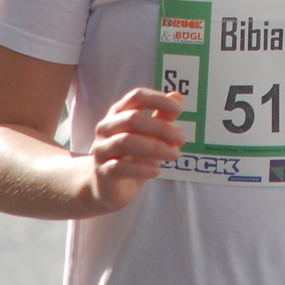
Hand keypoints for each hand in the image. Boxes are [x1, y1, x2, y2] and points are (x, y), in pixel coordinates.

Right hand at [87, 88, 185, 212]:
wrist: (108, 187)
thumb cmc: (132, 157)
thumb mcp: (150, 136)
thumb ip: (162, 117)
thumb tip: (177, 97)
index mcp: (119, 113)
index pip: (136, 97)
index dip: (157, 100)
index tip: (178, 109)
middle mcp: (107, 127)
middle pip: (132, 119)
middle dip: (161, 127)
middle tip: (182, 138)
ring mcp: (102, 149)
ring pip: (127, 141)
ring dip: (155, 147)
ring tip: (174, 155)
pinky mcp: (102, 171)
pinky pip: (120, 167)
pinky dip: (141, 169)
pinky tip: (156, 171)